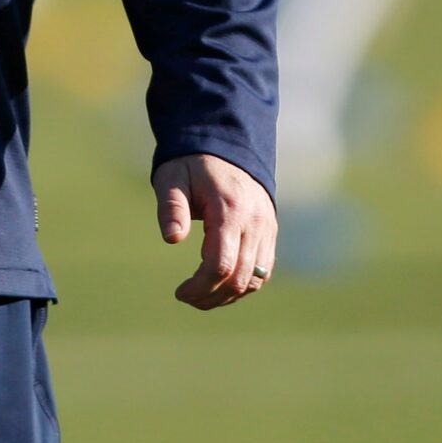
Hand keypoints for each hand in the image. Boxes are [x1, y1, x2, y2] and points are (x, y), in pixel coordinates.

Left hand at [153, 154, 276, 309]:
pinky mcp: (270, 232)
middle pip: (239, 278)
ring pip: (255, 279)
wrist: (227, 145)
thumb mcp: (173, 178)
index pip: (221, 263)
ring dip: (228, 295)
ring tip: (202, 296)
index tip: (179, 293)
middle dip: (211, 297)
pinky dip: (243, 285)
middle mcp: (255, 221)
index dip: (200, 287)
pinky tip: (220, 286)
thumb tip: (172, 238)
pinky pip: (263, 271)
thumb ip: (171, 207)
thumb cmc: (193, 165)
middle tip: (186, 297)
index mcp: (230, 208)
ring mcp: (267, 228)